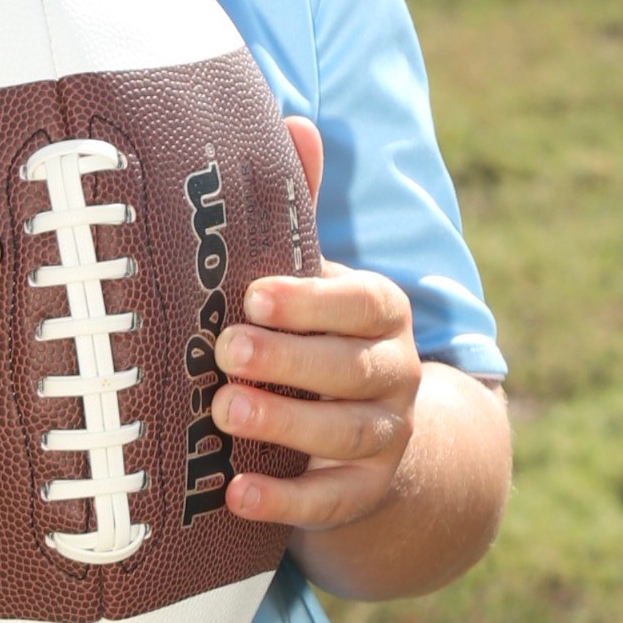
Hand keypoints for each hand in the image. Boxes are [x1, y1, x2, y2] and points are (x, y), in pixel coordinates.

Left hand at [214, 118, 424, 538]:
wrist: (373, 435)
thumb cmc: (321, 336)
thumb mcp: (318, 276)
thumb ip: (303, 209)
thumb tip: (295, 119)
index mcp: (383, 313)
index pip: (362, 302)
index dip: (313, 300)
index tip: (254, 294)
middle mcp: (396, 374)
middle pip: (352, 370)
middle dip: (290, 361)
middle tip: (226, 352)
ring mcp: (386, 438)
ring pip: (346, 435)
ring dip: (286, 425)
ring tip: (225, 412)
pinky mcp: (364, 494)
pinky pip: (331, 503)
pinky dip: (286, 502)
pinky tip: (236, 495)